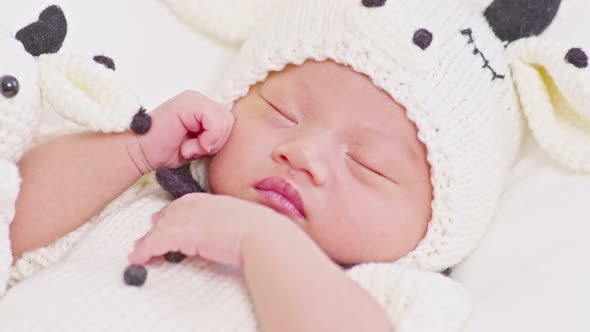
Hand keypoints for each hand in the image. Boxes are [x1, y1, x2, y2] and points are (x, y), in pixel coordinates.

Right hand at [126, 91, 233, 172]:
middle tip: (193, 150)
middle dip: (216, 142)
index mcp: (203, 108)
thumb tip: (233, 137)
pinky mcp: (190, 103)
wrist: (139, 153)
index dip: (218, 142)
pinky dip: (206, 140)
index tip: (198, 151)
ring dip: (209, 143)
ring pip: (225, 122)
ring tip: (188, 148)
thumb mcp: (199, 146)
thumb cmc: (165, 151)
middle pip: (230, 122)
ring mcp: (195, 99)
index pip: (229, 124)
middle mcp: (200, 100)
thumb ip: (215, 138)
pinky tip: (187, 146)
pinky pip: (214, 122)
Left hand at [128, 193, 291, 266]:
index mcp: (214, 201)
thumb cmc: (262, 232)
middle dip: (156, 227)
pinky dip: (146, 250)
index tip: (163, 219)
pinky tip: (139, 258)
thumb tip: (230, 234)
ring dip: (147, 243)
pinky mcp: (185, 235)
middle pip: (170, 215)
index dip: (172, 212)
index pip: (186, 203)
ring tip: (138, 254)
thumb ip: (231, 223)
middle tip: (145, 239)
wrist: (263, 235)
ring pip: (161, 229)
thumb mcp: (245, 221)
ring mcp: (191, 219)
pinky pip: (158, 242)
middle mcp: (200, 206)